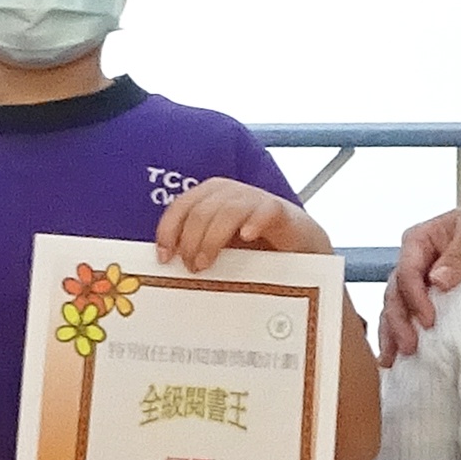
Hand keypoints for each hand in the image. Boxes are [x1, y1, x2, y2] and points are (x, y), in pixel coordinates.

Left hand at [155, 178, 326, 271]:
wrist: (295, 245)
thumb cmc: (252, 246)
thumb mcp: (218, 246)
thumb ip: (196, 247)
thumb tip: (167, 264)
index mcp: (208, 196)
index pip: (180, 207)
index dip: (168, 231)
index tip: (165, 257)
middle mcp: (228, 191)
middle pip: (200, 211)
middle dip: (190, 241)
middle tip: (191, 267)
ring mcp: (253, 198)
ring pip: (227, 212)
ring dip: (212, 240)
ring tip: (207, 263)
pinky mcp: (278, 209)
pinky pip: (263, 211)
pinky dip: (253, 223)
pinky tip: (247, 237)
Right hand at [375, 203, 460, 363]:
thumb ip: (459, 253)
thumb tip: (438, 280)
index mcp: (418, 241)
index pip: (407, 272)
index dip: (414, 298)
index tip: (428, 320)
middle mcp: (412, 260)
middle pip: (395, 293)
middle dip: (398, 322)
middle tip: (409, 346)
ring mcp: (417, 278)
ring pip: (395, 306)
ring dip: (392, 332)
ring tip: (391, 358)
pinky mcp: (426, 293)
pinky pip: (408, 312)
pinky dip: (400, 331)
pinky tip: (397, 353)